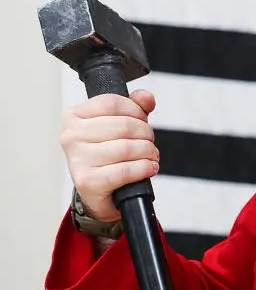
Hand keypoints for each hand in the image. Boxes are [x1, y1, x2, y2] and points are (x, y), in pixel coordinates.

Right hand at [60, 90, 159, 222]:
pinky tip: (148, 168)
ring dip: (148, 153)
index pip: (113, 103)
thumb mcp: (119, 126)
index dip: (136, 111)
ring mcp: (77, 159)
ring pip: (127, 148)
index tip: (142, 121)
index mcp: (75, 117)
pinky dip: (144, 168)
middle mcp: (71, 136)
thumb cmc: (107, 156)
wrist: (99, 191)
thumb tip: (146, 98)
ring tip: (150, 157)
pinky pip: (125, 170)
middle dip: (146, 135)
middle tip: (149, 144)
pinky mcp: (88, 181)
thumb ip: (134, 107)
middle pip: (124, 126)